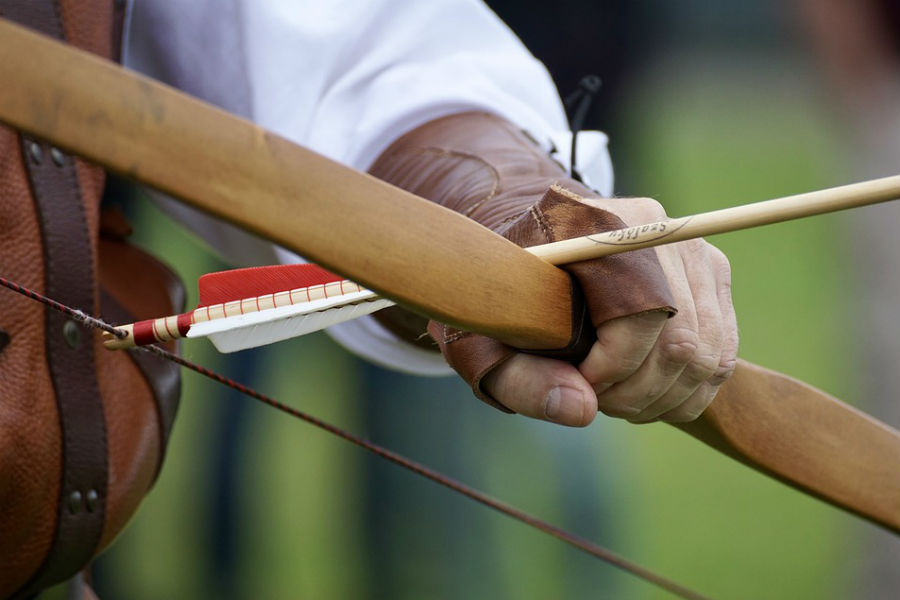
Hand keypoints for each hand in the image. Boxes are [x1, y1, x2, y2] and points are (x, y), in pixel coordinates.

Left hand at [482, 197, 737, 426]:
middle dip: (638, 393)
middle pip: (682, 341)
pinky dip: (687, 391)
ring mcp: (692, 248)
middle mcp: (656, 226)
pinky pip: (721, 353)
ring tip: (616, 399)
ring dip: (664, 398)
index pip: (637, 316)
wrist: (535, 258)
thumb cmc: (506, 300)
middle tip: (597, 401)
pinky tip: (645, 394)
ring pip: (708, 355)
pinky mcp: (712, 273)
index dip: (612, 371)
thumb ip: (523, 379)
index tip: (579, 384)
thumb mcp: (487, 342)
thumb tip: (583, 411)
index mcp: (597, 226)